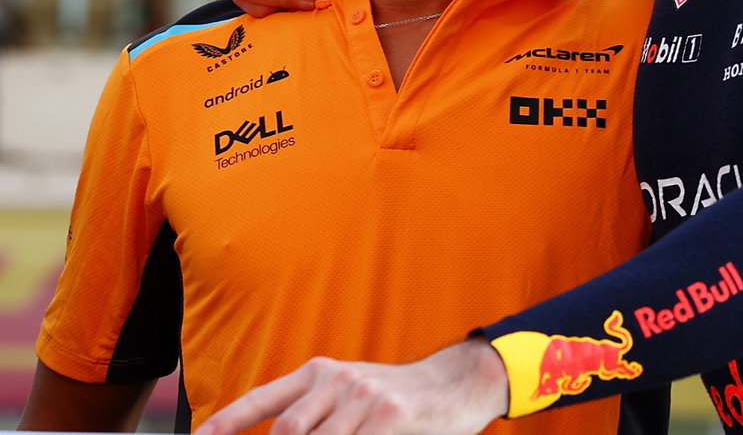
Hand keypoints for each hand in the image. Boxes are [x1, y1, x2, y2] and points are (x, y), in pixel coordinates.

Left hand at [193, 339, 507, 434]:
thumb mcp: (352, 394)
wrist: (456, 384)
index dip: (227, 422)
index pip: (263, 399)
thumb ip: (315, 414)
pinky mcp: (390, 415)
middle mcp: (339, 379)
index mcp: (322, 372)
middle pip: (287, 432)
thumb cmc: (398, 398)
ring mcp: (365, 396)